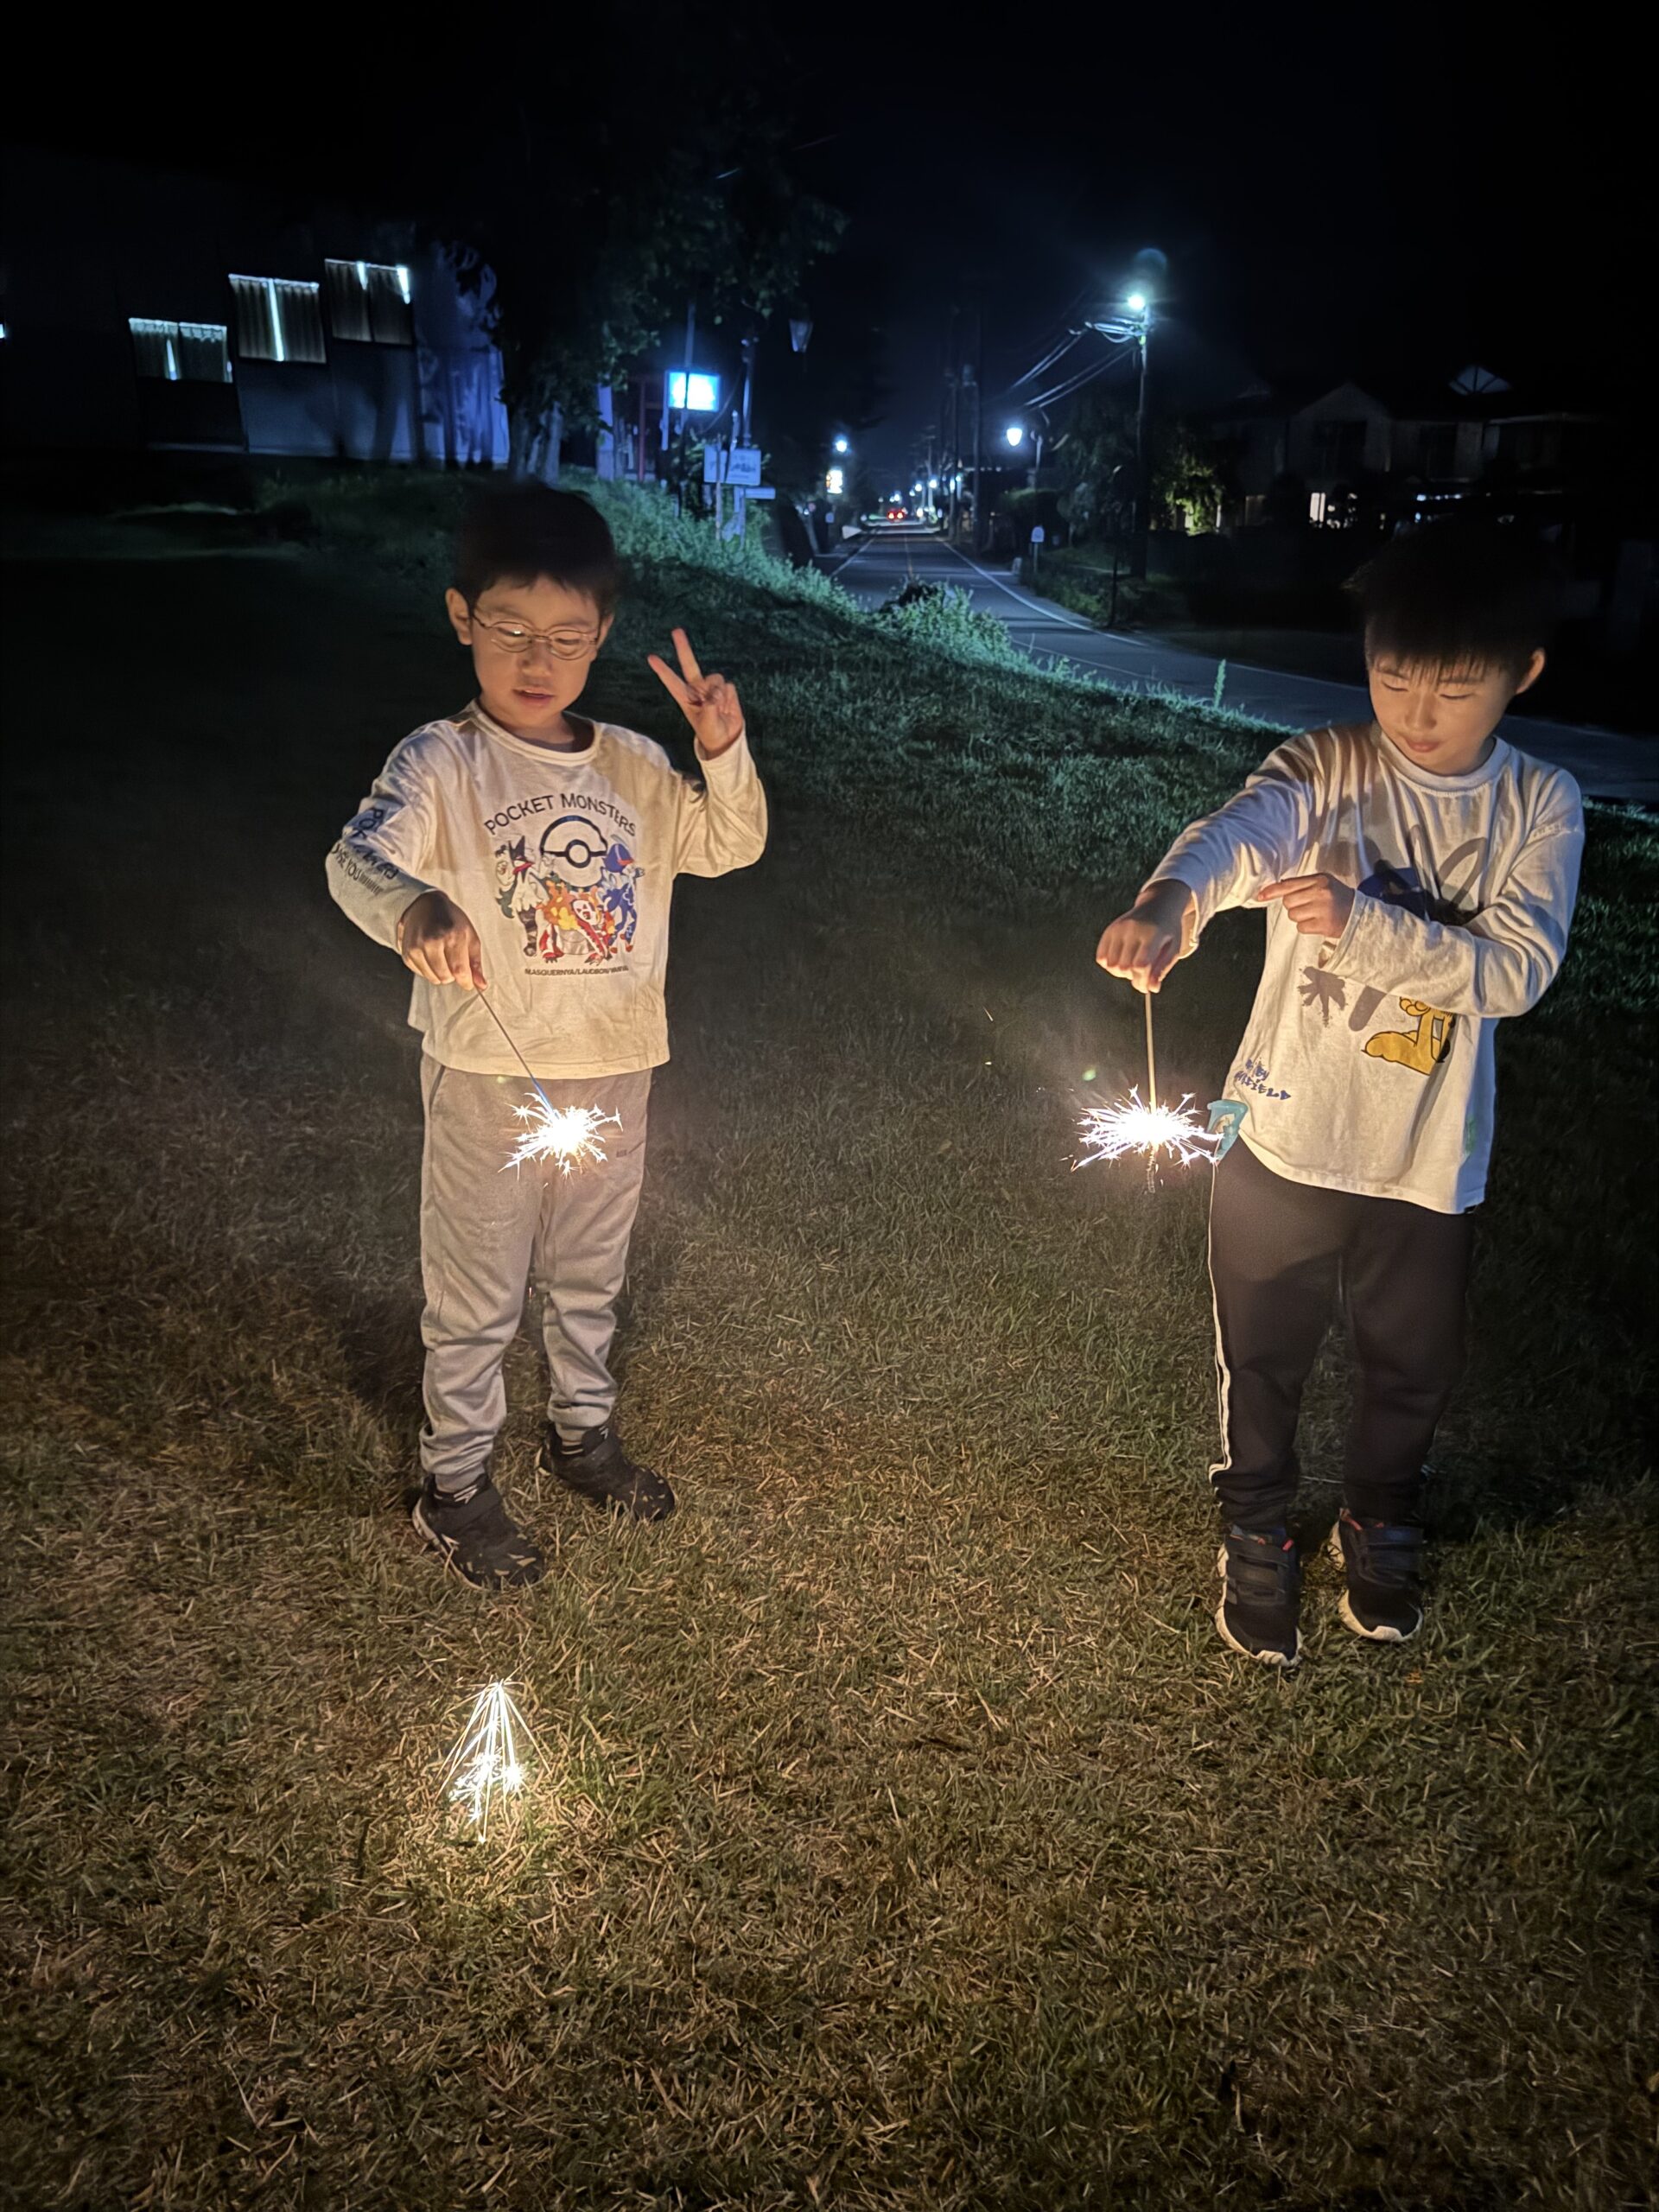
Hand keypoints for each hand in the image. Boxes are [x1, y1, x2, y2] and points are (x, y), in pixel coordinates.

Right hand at [398, 890, 485, 988]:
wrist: (424, 906)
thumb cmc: (451, 920)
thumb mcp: (469, 936)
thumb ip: (475, 963)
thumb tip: (481, 985)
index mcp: (452, 936)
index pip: (460, 971)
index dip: (466, 981)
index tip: (468, 982)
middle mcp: (432, 942)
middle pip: (445, 977)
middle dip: (453, 975)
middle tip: (454, 961)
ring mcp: (417, 947)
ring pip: (433, 978)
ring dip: (441, 973)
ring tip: (442, 957)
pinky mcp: (407, 953)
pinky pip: (421, 974)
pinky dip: (429, 969)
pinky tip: (431, 955)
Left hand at [648, 627, 744, 757]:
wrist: (727, 738)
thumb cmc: (711, 733)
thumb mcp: (707, 724)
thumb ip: (709, 708)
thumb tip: (715, 693)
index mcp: (686, 698)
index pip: (672, 681)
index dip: (662, 670)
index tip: (651, 657)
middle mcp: (697, 689)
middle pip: (689, 664)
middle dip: (683, 647)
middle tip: (676, 630)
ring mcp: (712, 687)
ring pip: (715, 678)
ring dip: (719, 692)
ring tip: (720, 707)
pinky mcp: (726, 689)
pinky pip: (728, 686)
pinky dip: (729, 697)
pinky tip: (727, 706)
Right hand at [1095, 879, 1195, 993]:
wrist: (1159, 904)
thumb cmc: (1169, 930)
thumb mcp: (1173, 949)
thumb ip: (1162, 970)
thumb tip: (1151, 989)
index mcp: (1152, 933)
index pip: (1140, 965)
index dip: (1143, 979)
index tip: (1149, 982)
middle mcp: (1132, 929)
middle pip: (1124, 968)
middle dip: (1133, 977)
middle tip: (1142, 974)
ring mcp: (1119, 928)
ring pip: (1110, 965)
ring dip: (1121, 973)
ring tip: (1132, 966)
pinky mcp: (1110, 930)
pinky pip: (1101, 957)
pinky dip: (1109, 965)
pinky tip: (1121, 961)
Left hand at [1258, 873, 1354, 940]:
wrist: (1359, 914)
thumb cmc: (1337, 898)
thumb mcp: (1324, 884)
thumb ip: (1303, 884)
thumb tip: (1279, 887)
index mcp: (1319, 880)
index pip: (1289, 885)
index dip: (1272, 891)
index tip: (1260, 896)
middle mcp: (1321, 893)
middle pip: (1288, 902)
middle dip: (1293, 906)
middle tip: (1308, 906)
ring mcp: (1322, 909)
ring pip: (1293, 915)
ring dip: (1300, 917)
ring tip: (1315, 914)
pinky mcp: (1323, 925)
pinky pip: (1301, 927)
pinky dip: (1307, 927)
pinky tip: (1318, 922)